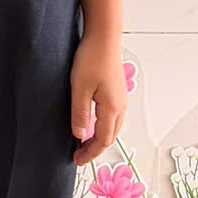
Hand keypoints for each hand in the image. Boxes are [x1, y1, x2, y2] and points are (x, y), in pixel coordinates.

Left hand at [70, 32, 125, 159]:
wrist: (103, 37)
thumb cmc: (91, 59)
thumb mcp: (79, 87)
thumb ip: (80, 113)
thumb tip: (80, 135)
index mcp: (112, 109)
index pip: (103, 140)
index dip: (90, 153)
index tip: (76, 161)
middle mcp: (120, 106)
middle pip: (110, 136)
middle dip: (95, 149)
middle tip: (78, 155)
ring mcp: (120, 98)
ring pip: (113, 127)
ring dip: (99, 138)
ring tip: (83, 143)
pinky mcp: (116, 91)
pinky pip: (112, 117)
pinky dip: (103, 126)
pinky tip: (92, 123)